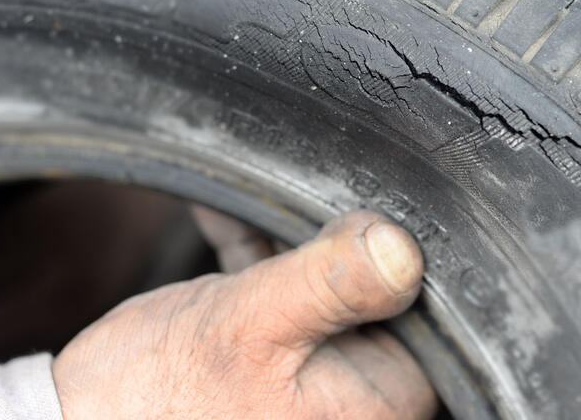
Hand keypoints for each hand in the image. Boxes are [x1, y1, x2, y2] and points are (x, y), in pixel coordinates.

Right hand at [52, 211, 437, 419]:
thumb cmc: (157, 402)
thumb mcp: (252, 326)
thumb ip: (331, 284)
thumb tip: (403, 245)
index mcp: (373, 399)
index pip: (423, 307)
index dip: (399, 248)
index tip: (367, 200)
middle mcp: (351, 389)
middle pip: (372, 285)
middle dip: (335, 232)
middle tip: (310, 182)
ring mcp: (309, 367)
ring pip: (322, 277)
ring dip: (288, 233)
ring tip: (259, 194)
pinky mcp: (269, 351)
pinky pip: (276, 286)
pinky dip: (254, 250)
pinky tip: (227, 210)